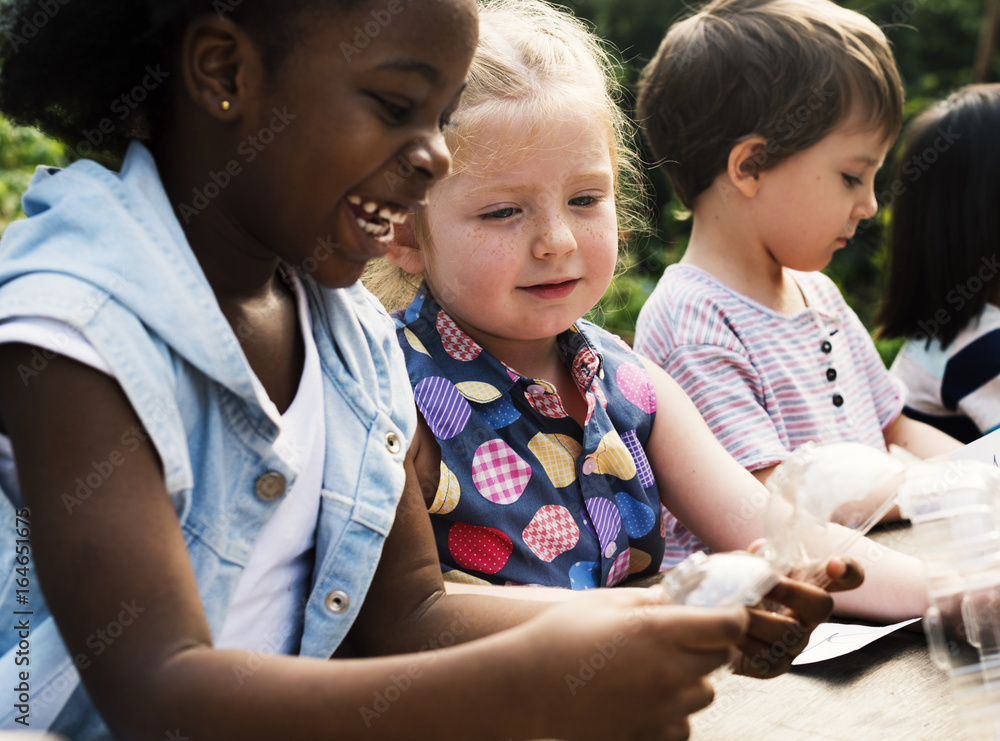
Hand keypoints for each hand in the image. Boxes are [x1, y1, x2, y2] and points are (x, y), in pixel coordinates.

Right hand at [515, 589, 747, 740]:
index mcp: (659, 631)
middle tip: (679, 637)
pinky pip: (683, 726)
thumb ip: (647, 602)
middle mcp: (668, 671)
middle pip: (720, 659)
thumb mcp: (603, 603)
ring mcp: (660, 708)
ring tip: (655, 670)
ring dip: (692, 680)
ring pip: (705, 694)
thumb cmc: (558, 636)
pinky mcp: (647, 735)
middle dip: (708, 645)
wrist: (522, 687)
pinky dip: (674, 714)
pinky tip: (645, 699)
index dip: (733, 616)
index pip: (728, 625)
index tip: (724, 612)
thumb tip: (675, 602)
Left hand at [732, 557, 863, 677]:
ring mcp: (793, 645)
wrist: (710, 626)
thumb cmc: (735, 592)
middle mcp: (806, 618)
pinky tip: (730, 631)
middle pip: (821, 605)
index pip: (846, 577)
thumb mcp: (744, 567)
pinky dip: (744, 640)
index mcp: (805, 587)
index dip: (849, 571)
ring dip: (756, 616)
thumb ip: (755, 558)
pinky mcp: (772, 666)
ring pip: (788, 632)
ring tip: (731, 605)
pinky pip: (765, 656)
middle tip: (766, 583)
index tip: (834, 565)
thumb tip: (761, 548)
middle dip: (792, 591)